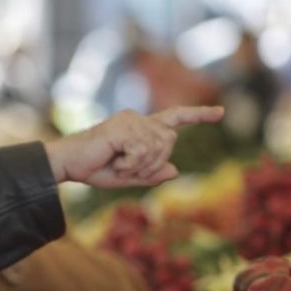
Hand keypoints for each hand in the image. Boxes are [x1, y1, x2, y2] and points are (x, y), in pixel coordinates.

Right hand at [44, 106, 224, 187]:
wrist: (69, 164)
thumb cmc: (94, 168)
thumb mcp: (128, 177)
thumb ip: (151, 174)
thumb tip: (175, 170)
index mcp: (141, 127)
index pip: (175, 118)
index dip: (199, 115)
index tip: (221, 113)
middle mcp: (138, 118)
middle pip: (170, 141)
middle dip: (154, 163)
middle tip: (128, 170)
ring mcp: (130, 120)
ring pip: (158, 148)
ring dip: (140, 166)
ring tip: (118, 165)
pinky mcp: (121, 127)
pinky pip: (142, 150)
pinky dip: (131, 164)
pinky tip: (114, 161)